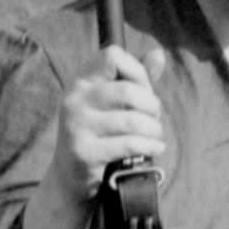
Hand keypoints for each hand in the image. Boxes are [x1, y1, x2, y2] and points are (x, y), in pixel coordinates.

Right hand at [50, 41, 168, 200]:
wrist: (70, 175)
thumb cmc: (99, 132)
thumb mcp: (114, 102)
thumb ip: (136, 78)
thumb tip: (158, 53)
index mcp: (81, 81)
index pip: (112, 56)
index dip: (137, 71)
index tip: (143, 90)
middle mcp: (75, 99)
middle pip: (128, 90)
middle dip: (151, 106)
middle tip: (153, 119)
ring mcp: (77, 126)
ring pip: (132, 120)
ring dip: (153, 129)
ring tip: (155, 135)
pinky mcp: (83, 152)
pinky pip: (129, 144)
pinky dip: (150, 146)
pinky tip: (155, 148)